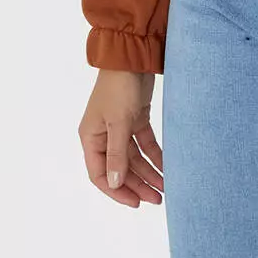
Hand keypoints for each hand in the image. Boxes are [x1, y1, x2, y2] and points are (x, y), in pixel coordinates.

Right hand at [78, 69, 163, 206]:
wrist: (133, 55)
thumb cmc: (119, 87)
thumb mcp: (118, 123)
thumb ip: (117, 155)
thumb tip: (115, 184)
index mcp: (91, 137)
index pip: (100, 174)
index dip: (117, 191)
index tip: (136, 203)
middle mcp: (103, 135)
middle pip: (120, 168)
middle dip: (137, 184)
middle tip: (157, 198)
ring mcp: (120, 127)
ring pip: (134, 158)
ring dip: (148, 172)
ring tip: (165, 188)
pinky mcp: (135, 118)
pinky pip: (144, 144)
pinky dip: (155, 155)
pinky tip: (166, 167)